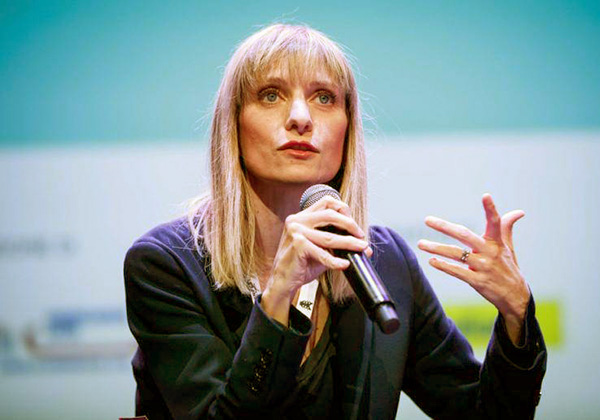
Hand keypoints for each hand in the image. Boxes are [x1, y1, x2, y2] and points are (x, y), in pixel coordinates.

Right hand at [262, 195, 369, 324]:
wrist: (283, 281)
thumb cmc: (301, 264)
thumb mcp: (320, 249)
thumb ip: (338, 245)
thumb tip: (365, 248)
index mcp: (301, 217)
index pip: (326, 202)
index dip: (343, 209)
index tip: (353, 224)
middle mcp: (297, 220)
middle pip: (331, 214)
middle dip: (350, 224)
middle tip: (361, 236)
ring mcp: (296, 232)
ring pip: (330, 236)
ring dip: (349, 243)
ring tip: (362, 248)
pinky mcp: (298, 245)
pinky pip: (323, 254)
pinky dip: (336, 261)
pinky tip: (344, 264)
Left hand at [417, 194, 529, 344]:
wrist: (515, 296)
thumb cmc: (509, 267)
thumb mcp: (508, 248)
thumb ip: (506, 228)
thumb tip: (519, 212)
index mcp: (497, 242)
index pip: (495, 222)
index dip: (491, 209)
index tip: (486, 195)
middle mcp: (490, 252)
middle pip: (465, 235)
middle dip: (444, 226)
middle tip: (427, 220)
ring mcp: (484, 267)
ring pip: (456, 254)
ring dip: (436, 248)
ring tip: (420, 244)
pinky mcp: (478, 281)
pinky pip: (458, 272)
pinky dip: (444, 266)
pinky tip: (431, 261)